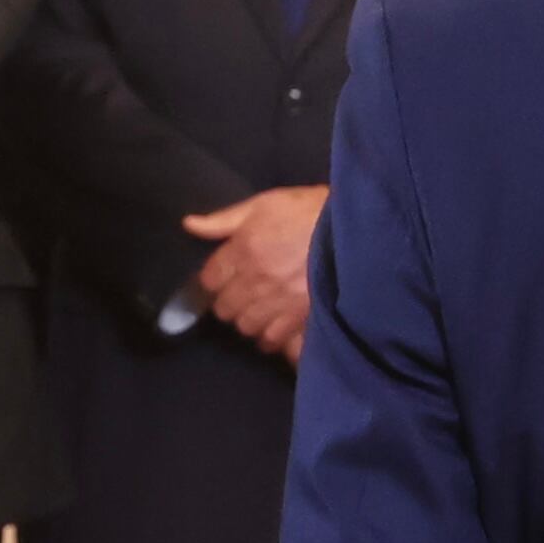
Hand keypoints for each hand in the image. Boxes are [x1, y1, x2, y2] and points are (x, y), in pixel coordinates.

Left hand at [185, 185, 325, 362]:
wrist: (354, 228)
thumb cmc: (307, 210)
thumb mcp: (264, 204)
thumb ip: (223, 219)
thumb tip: (188, 225)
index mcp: (242, 251)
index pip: (209, 280)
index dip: (213, 280)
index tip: (221, 278)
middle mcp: (256, 281)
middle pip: (225, 308)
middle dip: (228, 302)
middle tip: (240, 296)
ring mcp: (280, 302)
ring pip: (247, 326)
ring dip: (249, 320)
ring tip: (258, 311)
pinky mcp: (303, 317)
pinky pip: (275, 339)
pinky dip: (272, 337)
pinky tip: (276, 327)